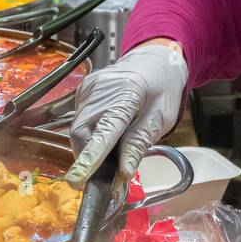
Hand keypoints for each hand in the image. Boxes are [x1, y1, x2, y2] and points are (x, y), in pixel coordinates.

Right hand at [64, 42, 188, 184]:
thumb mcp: (160, 120)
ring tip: (114, 143)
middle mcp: (100, 90)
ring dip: (90, 145)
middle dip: (89, 156)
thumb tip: (122, 173)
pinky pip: (80, 120)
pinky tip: (109, 128)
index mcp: (126, 95)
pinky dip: (91, 133)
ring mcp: (88, 88)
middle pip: (81, 133)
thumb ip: (139, 144)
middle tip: (106, 169)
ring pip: (78, 129)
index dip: (90, 158)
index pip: (104, 132)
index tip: (77, 179)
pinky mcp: (82, 91)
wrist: (155, 62)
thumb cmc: (162, 90)